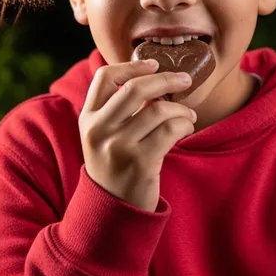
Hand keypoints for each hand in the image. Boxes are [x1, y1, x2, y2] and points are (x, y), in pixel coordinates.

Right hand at [79, 59, 195, 211]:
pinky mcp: (140, 162)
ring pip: (158, 110)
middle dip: (166, 79)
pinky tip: (187, 128)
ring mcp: (118, 146)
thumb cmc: (115, 165)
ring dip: (181, 109)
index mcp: (88, 118)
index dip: (132, 66)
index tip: (154, 64)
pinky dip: (185, 124)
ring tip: (188, 115)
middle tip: (184, 80)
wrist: (112, 211)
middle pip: (136, 88)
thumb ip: (116, 109)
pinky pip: (171, 130)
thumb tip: (153, 76)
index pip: (105, 77)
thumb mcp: (102, 136)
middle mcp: (98, 130)